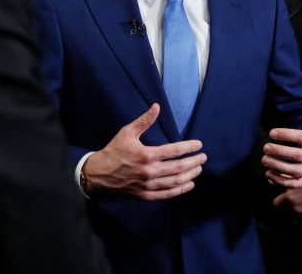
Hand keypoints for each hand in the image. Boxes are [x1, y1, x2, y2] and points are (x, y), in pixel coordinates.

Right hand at [82, 103, 206, 200]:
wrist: (98, 174)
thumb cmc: (114, 151)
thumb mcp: (127, 132)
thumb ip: (144, 121)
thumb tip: (157, 106)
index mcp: (146, 155)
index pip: (174, 151)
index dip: (189, 147)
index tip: (199, 145)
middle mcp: (149, 171)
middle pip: (179, 168)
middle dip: (194, 162)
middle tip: (203, 158)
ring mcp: (148, 185)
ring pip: (175, 182)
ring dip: (190, 175)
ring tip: (198, 169)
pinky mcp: (145, 195)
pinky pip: (167, 194)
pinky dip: (180, 190)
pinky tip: (188, 184)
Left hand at [262, 95, 301, 187]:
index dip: (287, 134)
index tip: (271, 132)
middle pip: (298, 155)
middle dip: (280, 152)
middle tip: (265, 147)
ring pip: (295, 171)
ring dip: (278, 167)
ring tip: (264, 160)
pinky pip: (293, 184)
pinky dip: (280, 181)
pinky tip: (268, 174)